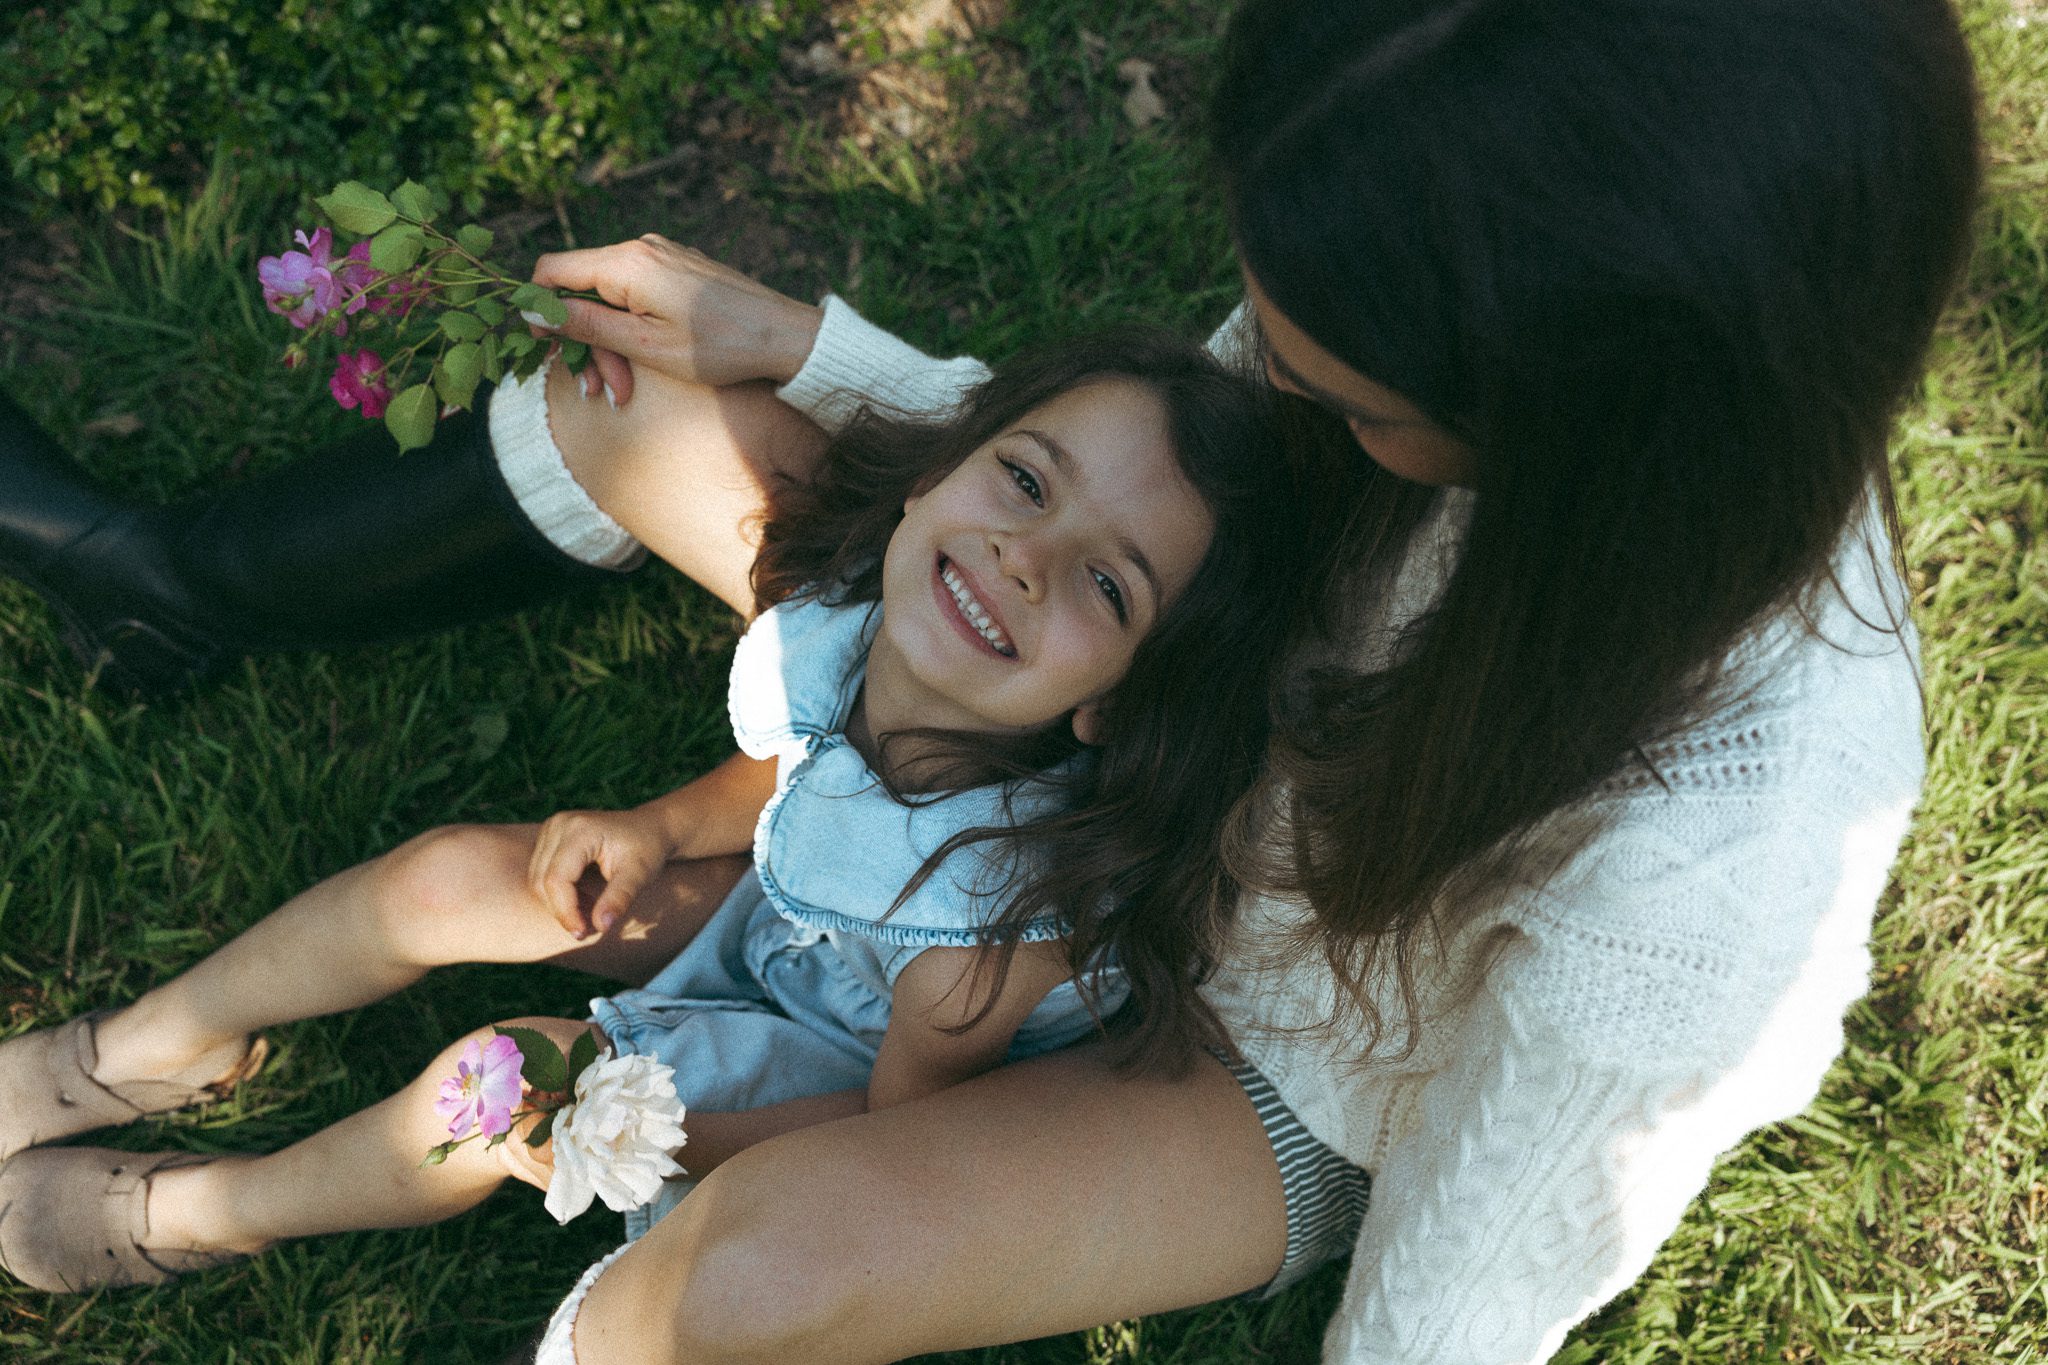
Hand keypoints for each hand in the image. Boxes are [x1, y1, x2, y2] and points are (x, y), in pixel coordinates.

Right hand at [527, 806, 676, 939]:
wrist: (651, 826)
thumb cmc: (648, 848)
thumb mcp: (639, 874)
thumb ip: (619, 899)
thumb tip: (601, 926)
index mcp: (580, 830)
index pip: (556, 879)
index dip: (565, 911)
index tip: (583, 934)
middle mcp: (559, 825)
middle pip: (541, 880)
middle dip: (561, 910)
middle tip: (588, 928)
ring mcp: (551, 829)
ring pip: (537, 879)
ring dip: (558, 903)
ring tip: (590, 911)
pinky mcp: (550, 837)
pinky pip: (541, 872)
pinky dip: (558, 893)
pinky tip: (583, 899)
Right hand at [528, 235, 824, 406]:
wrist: (784, 337)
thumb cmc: (720, 346)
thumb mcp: (645, 345)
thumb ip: (585, 325)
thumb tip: (533, 309)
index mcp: (626, 262)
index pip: (552, 271)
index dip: (537, 308)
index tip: (540, 346)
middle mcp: (640, 250)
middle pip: (583, 292)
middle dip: (585, 344)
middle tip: (596, 389)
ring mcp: (661, 258)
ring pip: (611, 300)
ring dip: (610, 347)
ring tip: (622, 391)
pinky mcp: (678, 272)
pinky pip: (637, 298)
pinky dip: (632, 332)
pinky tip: (639, 368)